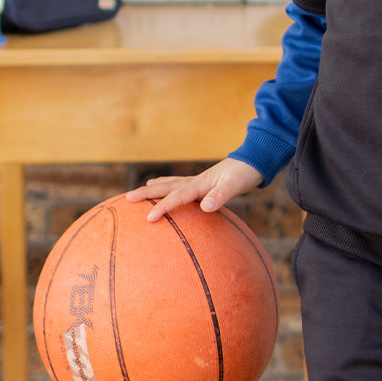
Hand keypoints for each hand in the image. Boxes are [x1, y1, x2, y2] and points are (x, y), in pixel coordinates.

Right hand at [125, 157, 263, 222]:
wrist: (254, 160)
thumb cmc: (244, 174)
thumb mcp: (235, 186)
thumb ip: (220, 196)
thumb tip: (205, 207)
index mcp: (200, 184)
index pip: (177, 197)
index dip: (162, 207)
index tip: (148, 219)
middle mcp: (195, 181)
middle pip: (166, 186)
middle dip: (146, 194)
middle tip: (127, 198)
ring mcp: (198, 181)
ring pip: (171, 184)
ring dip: (155, 188)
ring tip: (141, 191)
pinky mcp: (203, 183)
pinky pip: (181, 186)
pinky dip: (169, 186)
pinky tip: (167, 188)